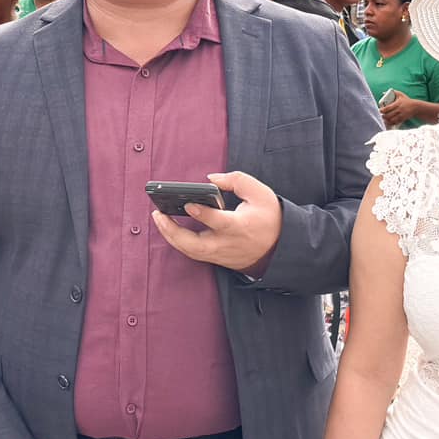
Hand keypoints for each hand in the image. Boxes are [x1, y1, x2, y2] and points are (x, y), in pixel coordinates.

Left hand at [150, 170, 283, 273]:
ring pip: (189, 251)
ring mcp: (220, 254)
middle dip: (172, 231)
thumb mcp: (260, 193)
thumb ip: (236, 180)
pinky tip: (169, 227)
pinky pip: (193, 253)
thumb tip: (210, 180)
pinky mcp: (216, 259)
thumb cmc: (270, 218)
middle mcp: (227, 244)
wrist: (280, 247)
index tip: (188, 203)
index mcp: (240, 227)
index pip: (217, 222)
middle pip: (193, 245)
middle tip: (157, 213)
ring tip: (158, 217)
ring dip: (170, 236)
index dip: (202, 213)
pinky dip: (179, 241)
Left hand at [378, 94, 414, 128]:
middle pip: (388, 115)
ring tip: (383, 119)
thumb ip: (393, 92)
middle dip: (383, 116)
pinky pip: (395, 123)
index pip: (387, 108)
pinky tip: (388, 122)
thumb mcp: (401, 95)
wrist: (416, 107)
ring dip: (386, 120)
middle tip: (381, 115)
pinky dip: (390, 123)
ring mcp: (401, 115)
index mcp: (397, 104)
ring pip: (391, 120)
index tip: (380, 111)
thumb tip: (383, 92)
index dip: (382, 110)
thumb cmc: (407, 100)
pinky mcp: (402, 119)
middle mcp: (399, 110)